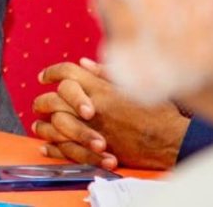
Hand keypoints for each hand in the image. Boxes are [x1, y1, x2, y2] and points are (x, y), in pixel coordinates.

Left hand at [31, 58, 188, 169]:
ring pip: (54, 125)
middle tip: (40, 103)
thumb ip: (105, 73)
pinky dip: (52, 147)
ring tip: (39, 125)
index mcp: (101, 89)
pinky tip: (46, 145)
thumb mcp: (134, 85)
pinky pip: (65, 149)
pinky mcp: (96, 151)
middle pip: (54, 98)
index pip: (67, 73)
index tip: (45, 76)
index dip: (52, 72)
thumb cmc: (157, 112)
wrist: (173, 142)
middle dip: (43, 100)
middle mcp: (93, 108)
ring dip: (43, 125)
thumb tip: (83, 63)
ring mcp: (93, 130)